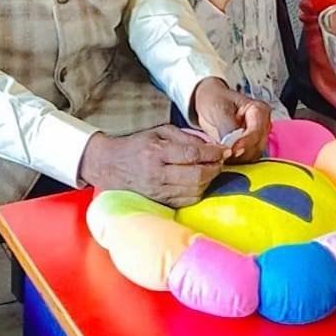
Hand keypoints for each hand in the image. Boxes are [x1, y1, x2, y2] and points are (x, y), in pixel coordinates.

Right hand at [77, 125, 224, 207]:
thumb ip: (185, 136)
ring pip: (194, 191)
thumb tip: (211, 144)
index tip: (224, 150)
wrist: (110, 166)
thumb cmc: (137, 146)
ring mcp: (159, 191)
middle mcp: (158, 174)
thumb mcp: (159, 132)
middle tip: (222, 161)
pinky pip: (187, 201)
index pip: (191, 154)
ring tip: (213, 170)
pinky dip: (199, 192)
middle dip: (214, 168)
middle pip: (196, 176)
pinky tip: (202, 182)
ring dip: (209, 181)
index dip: (212, 153)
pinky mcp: (160, 203)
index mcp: (157, 152)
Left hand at [192, 76, 270, 162]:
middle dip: (241, 153)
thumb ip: (227, 127)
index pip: (256, 132)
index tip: (233, 150)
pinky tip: (223, 156)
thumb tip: (231, 147)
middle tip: (223, 154)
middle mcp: (262, 126)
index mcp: (259, 110)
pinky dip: (235, 160)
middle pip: (257, 147)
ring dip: (238, 159)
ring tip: (221, 154)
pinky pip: (246, 159)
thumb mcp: (218, 108)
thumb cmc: (215, 99)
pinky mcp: (250, 147)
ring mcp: (257, 138)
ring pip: (253, 156)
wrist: (209, 101)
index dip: (245, 143)